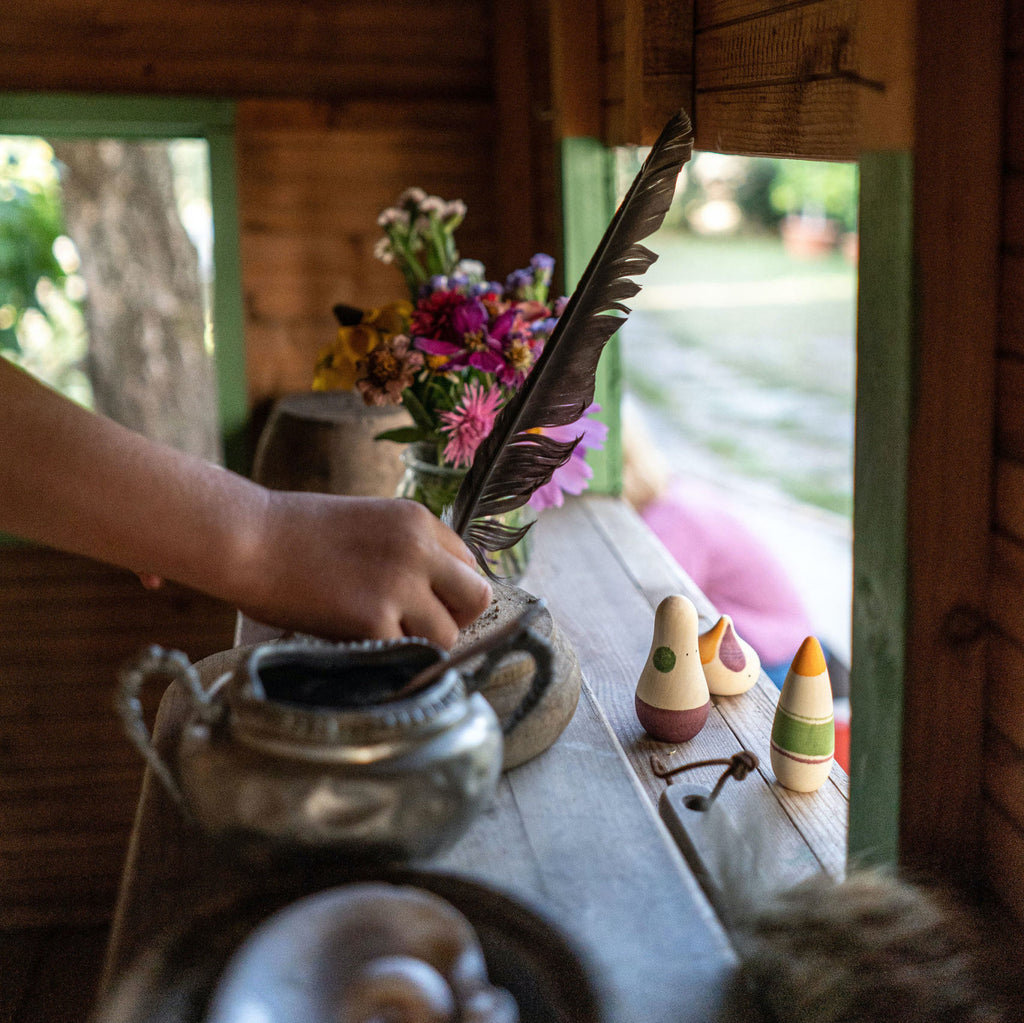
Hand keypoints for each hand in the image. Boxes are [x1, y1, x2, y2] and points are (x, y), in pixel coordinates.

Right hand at [235, 492, 491, 647]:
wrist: (247, 538)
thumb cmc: (296, 534)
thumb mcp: (369, 523)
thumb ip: (408, 551)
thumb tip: (438, 592)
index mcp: (419, 520)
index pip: (470, 566)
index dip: (451, 591)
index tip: (425, 603)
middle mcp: (419, 549)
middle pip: (477, 598)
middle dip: (454, 618)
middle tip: (418, 627)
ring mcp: (400, 585)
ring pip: (447, 636)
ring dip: (420, 644)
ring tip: (379, 635)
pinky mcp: (374, 620)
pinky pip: (405, 655)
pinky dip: (384, 656)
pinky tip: (354, 639)